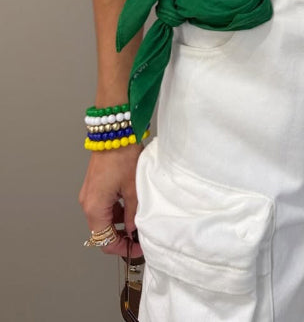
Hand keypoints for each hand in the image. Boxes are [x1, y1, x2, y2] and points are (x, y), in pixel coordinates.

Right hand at [78, 142, 144, 258]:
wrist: (115, 133)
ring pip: (101, 220)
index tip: (137, 248)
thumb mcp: (133, 190)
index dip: (121, 248)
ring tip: (137, 223)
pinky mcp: (93, 186)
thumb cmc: (123, 158)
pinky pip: (102, 206)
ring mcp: (88, 194)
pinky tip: (129, 207)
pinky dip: (114, 211)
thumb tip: (133, 230)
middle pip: (100, 232)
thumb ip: (133, 214)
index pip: (104, 241)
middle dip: (119, 238)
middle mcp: (87, 203)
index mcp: (95, 208)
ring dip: (117, 225)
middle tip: (138, 238)